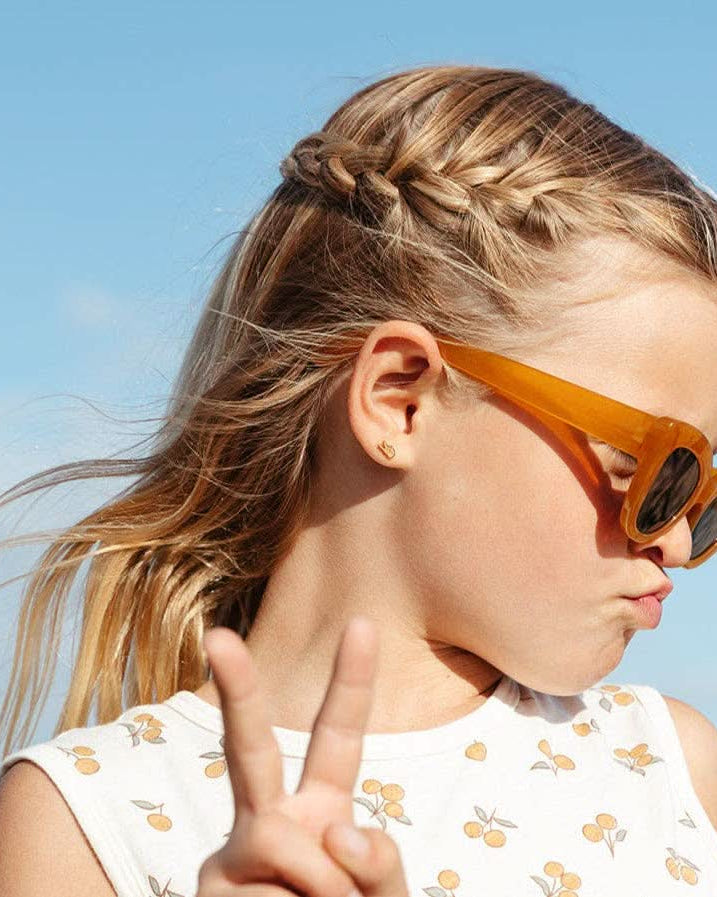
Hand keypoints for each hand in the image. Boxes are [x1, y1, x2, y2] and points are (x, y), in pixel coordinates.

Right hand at [196, 615, 408, 896]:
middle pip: (250, 747)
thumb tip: (334, 831)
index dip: (351, 681)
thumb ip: (379, 864)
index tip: (363, 622)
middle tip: (219, 636)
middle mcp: (270, 821)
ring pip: (282, 841)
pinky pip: (267, 896)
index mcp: (320, 810)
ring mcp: (232, 857)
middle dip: (238, 689)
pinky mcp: (208, 890)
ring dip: (323, 891)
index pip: (338, 739)